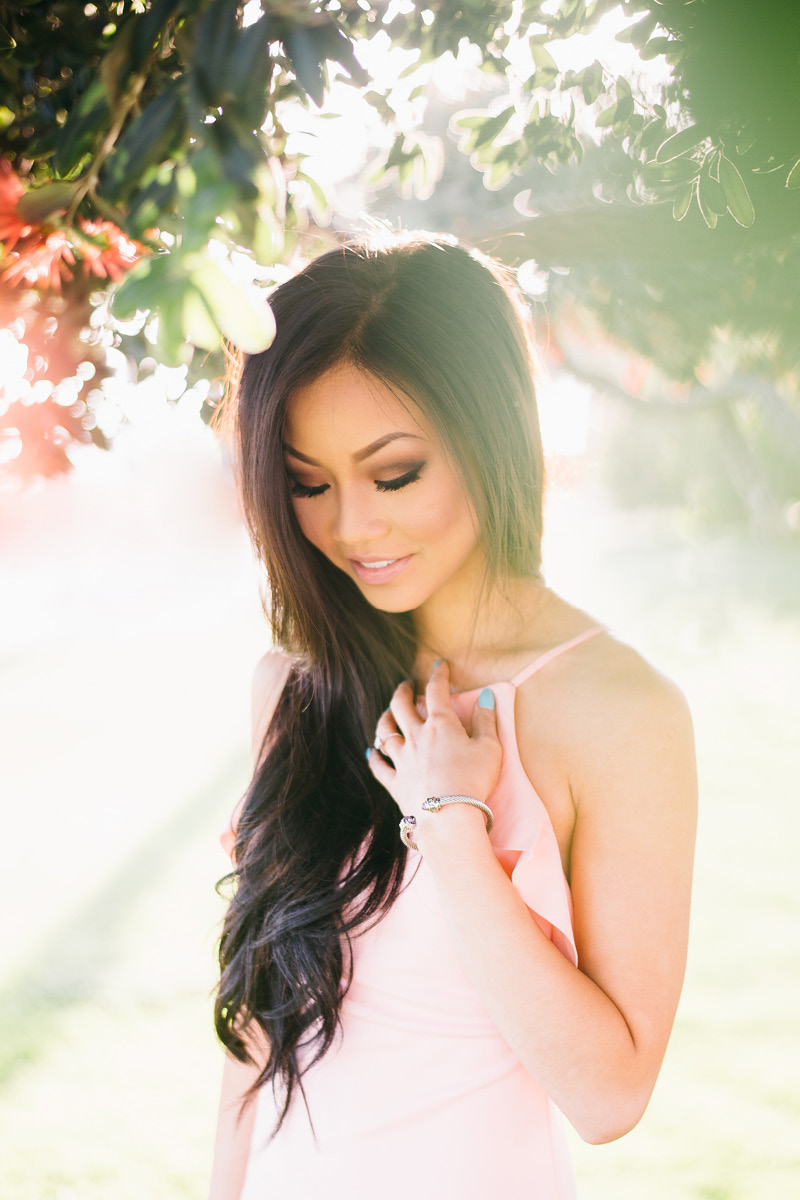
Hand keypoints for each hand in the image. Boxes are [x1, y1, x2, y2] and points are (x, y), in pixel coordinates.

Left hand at [367, 660, 501, 829]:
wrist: (448, 817)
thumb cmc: (473, 781)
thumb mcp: (490, 748)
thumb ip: (486, 720)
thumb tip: (487, 696)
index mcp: (441, 724)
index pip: (437, 691)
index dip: (438, 675)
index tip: (439, 666)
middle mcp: (416, 737)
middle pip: (401, 706)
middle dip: (403, 691)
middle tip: (405, 685)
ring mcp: (402, 759)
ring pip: (385, 732)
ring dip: (385, 719)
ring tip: (387, 713)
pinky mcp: (395, 782)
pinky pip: (378, 766)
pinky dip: (374, 757)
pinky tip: (372, 751)